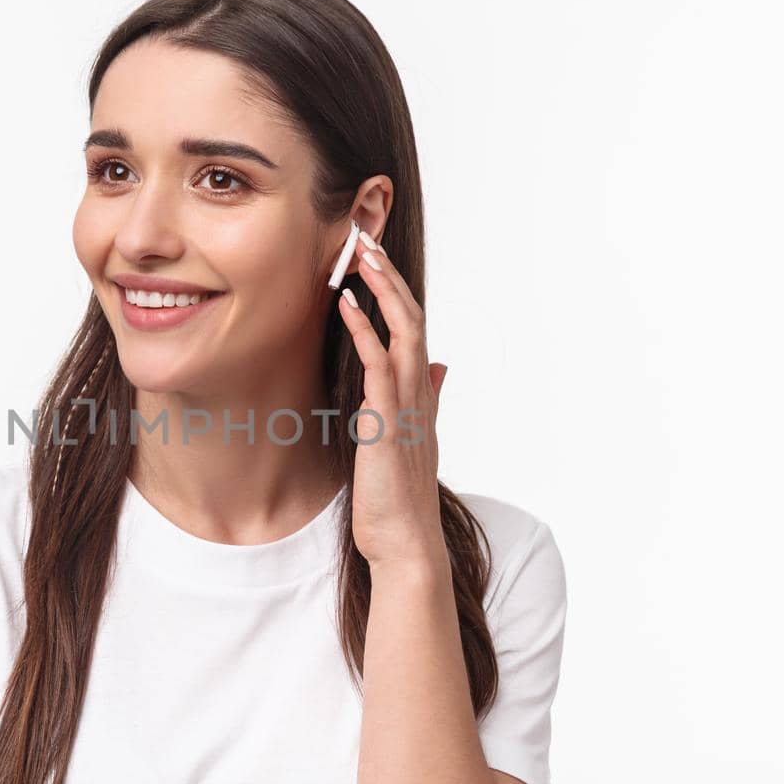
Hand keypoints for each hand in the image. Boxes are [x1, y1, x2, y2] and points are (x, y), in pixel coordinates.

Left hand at [335, 228, 449, 572]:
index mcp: (421, 396)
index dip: (398, 293)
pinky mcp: (387, 422)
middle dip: (391, 278)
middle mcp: (420, 393)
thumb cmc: (398, 498)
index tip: (377, 261)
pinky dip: (363, 331)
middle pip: (413, 319)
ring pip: (403, 332)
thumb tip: (438, 369)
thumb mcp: (409, 440)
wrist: (405, 543)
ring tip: (363, 256)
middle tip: (368, 241)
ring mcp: (407, 406)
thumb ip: (424, 401)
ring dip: (383, 291)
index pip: (414, 329)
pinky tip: (345, 306)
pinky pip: (379, 365)